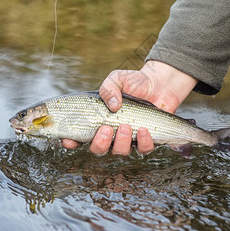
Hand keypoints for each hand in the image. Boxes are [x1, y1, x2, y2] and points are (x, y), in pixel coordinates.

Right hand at [62, 61, 197, 154]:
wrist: (159, 84)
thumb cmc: (134, 82)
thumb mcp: (117, 79)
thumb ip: (109, 88)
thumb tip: (112, 106)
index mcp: (98, 120)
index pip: (79, 136)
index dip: (71, 142)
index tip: (70, 140)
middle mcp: (111, 134)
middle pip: (98, 149)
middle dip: (100, 143)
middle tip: (106, 129)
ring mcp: (128, 140)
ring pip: (119, 152)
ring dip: (121, 142)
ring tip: (126, 126)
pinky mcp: (146, 141)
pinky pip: (143, 150)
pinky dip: (143, 142)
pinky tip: (143, 129)